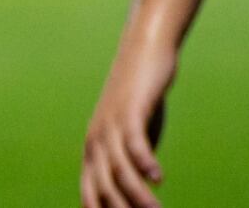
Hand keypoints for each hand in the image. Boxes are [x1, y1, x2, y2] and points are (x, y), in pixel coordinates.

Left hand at [82, 35, 173, 207]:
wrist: (143, 55)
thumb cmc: (139, 104)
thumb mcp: (133, 141)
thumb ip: (132, 167)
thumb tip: (141, 197)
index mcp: (94, 151)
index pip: (90, 192)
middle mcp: (96, 140)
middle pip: (102, 186)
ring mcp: (110, 124)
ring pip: (119, 167)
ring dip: (138, 194)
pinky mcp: (129, 110)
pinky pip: (134, 140)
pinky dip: (144, 160)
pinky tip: (158, 178)